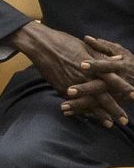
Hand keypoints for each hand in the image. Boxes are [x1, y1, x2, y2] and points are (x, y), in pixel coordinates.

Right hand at [8, 22, 130, 126]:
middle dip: (114, 109)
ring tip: (109, 125)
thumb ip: (102, 56)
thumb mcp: (86, 47)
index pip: (112, 79)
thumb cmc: (64, 42)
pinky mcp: (62, 88)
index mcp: (93, 66)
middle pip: (103, 96)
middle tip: (125, 121)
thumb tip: (118, 59)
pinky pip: (74, 102)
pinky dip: (82, 111)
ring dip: (100, 114)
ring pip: (89, 102)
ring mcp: (73, 84)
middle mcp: (85, 77)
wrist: (42, 45)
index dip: (123, 88)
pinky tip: (88, 118)